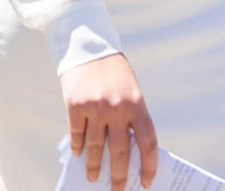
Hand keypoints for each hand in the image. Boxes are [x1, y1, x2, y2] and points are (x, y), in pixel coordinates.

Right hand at [62, 54, 156, 188]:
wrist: (88, 46)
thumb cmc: (114, 72)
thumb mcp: (130, 91)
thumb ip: (130, 118)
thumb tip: (127, 153)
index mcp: (137, 105)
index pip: (147, 143)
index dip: (149, 166)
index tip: (146, 183)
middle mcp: (117, 108)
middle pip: (120, 152)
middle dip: (119, 176)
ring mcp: (95, 108)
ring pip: (96, 148)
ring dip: (95, 167)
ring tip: (94, 178)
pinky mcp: (75, 106)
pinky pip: (77, 134)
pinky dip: (78, 147)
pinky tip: (79, 154)